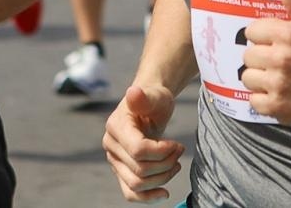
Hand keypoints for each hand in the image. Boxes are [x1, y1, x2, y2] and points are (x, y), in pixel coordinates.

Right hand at [103, 85, 184, 202]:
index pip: (138, 150)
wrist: (150, 106)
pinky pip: (130, 193)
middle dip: (165, 164)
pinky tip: (164, 193)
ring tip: (176, 164)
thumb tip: (133, 92)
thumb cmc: (154, 100)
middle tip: (179, 150)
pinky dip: (147, 197)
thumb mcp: (155, 95)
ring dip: (161, 178)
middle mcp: (111, 146)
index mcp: (116, 126)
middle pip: (139, 169)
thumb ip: (144, 97)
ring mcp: (115, 161)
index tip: (176, 144)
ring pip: (137, 184)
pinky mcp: (122, 171)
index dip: (161, 152)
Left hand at [240, 0, 290, 126]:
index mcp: (287, 34)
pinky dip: (263, 99)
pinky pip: (253, 101)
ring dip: (260, 79)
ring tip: (277, 78)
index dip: (263, 37)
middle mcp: (279, 58)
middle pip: (248, 55)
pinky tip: (279, 94)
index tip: (274, 43)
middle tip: (278, 62)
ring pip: (248, 78)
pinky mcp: (277, 107)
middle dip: (261, 58)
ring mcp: (277, 84)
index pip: (251, 31)